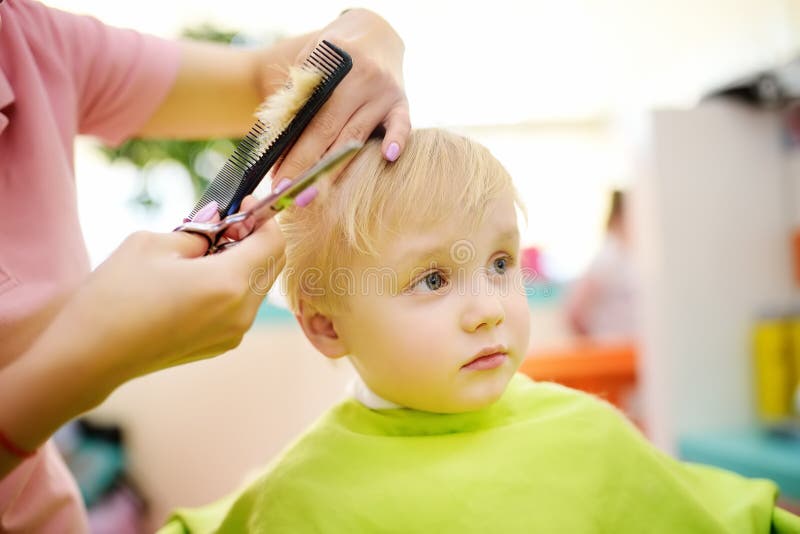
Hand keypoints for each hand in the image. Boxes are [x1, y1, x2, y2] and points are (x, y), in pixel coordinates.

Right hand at [0, 200, 283, 470]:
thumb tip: (219, 222)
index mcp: (230, 283)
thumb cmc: (116, 295)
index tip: (246, 202)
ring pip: (258, 286)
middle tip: (228, 223)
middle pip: (272, 265)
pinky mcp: (221, 345)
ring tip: (208, 251)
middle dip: (258, 238)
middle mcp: (242, 312)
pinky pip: (242, 306)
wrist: (90, 355)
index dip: (265, 217)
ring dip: (245, 262)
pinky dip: (233, 286)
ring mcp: (234, 333)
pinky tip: (200, 278)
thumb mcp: (153, 245)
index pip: (274, 242)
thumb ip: (197, 231)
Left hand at [271, 9, 409, 186]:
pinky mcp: (403, 102)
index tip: (277, 178)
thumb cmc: (334, 52)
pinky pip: (402, 125)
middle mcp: (363, 79)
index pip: (310, 117)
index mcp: (336, 66)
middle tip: (289, 195)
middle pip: (330, 132)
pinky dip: (397, 140)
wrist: (375, 32)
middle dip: (307, 167)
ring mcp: (386, 92)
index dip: (292, 151)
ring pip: (357, 137)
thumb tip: (278, 140)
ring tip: (312, 194)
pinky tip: (389, 157)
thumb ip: (298, 93)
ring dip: (334, 171)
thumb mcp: (311, 60)